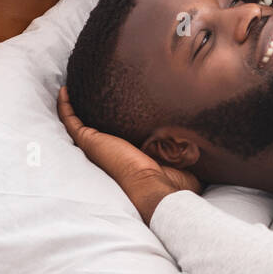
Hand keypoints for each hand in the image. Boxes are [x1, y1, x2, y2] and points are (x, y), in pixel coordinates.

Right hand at [57, 86, 200, 223]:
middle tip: (91, 88)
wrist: (157, 188)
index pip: (120, 135)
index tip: (119, 102)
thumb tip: (208, 142)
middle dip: (92, 109)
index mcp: (130, 155)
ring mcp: (98, 145)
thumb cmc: (173, 182)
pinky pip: (71, 121)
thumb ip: (189, 150)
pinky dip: (65, 105)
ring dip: (75, 104)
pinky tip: (64, 90)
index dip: (117, 120)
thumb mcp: (183, 160)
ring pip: (79, 122)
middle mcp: (111, 150)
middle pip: (98, 127)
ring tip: (73, 85)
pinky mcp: (90, 141)